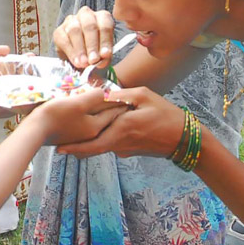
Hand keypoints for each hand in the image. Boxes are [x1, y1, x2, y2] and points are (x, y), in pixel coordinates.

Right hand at [30, 88, 129, 146]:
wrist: (34, 130)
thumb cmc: (55, 115)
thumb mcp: (78, 102)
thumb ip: (94, 97)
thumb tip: (105, 93)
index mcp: (96, 126)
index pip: (113, 111)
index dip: (120, 101)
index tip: (128, 94)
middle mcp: (91, 134)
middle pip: (106, 117)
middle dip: (112, 107)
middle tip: (119, 96)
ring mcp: (80, 136)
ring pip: (95, 120)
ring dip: (99, 110)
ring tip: (103, 100)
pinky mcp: (71, 135)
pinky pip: (85, 123)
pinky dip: (89, 115)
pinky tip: (85, 109)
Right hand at [53, 6, 116, 69]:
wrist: (79, 59)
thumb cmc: (94, 53)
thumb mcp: (102, 54)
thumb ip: (104, 56)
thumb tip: (102, 60)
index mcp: (102, 18)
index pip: (105, 25)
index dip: (105, 40)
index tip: (105, 55)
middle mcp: (86, 15)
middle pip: (89, 25)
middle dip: (92, 45)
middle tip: (93, 60)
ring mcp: (71, 21)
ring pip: (75, 30)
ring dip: (80, 49)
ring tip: (84, 63)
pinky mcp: (59, 31)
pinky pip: (63, 39)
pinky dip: (71, 52)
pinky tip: (76, 61)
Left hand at [56, 86, 184, 158]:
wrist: (184, 139)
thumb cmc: (165, 115)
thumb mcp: (144, 96)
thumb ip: (120, 95)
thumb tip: (100, 93)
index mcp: (121, 129)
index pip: (92, 143)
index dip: (75, 147)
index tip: (59, 147)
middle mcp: (120, 143)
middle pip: (92, 150)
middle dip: (76, 149)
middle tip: (60, 147)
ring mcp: (125, 149)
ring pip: (101, 147)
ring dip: (88, 144)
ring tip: (73, 137)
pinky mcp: (130, 151)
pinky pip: (111, 145)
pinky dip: (101, 140)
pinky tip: (98, 131)